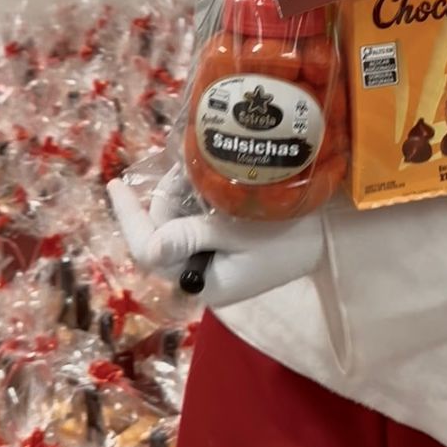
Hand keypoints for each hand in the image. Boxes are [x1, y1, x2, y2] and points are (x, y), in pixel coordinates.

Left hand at [108, 169, 324, 309]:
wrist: (332, 236)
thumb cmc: (289, 233)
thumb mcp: (241, 232)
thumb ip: (194, 237)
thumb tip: (150, 247)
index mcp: (203, 282)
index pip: (150, 251)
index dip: (129, 217)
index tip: (115, 183)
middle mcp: (201, 276)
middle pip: (162, 231)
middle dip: (168, 197)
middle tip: (189, 165)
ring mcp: (212, 263)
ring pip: (177, 223)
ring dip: (184, 194)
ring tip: (205, 170)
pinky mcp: (223, 249)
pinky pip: (196, 222)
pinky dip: (198, 199)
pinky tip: (212, 181)